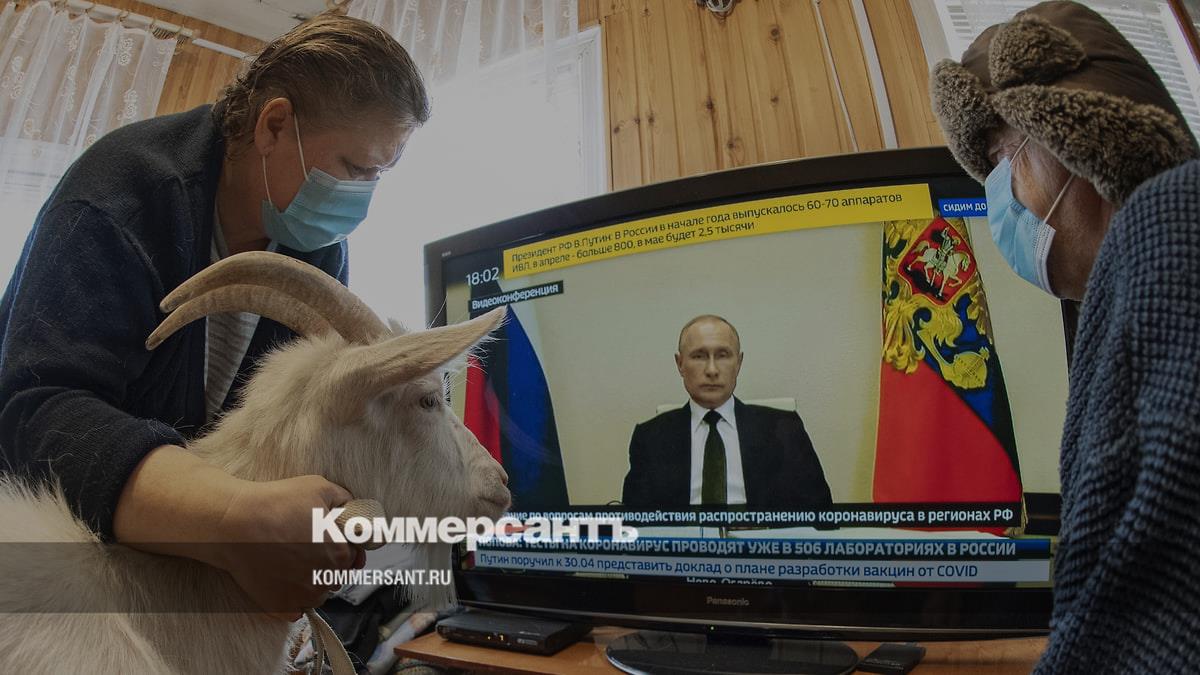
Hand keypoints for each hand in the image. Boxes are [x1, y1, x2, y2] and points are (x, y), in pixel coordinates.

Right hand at [212, 475, 365, 619]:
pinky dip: (293, 599)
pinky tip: (283, 580)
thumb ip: (344, 500)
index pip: (354, 555)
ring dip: (313, 583)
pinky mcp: (280, 607)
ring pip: (319, 595)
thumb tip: (351, 509)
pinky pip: (296, 610)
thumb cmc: (275, 504)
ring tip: (294, 562)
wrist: (233, 524)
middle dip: (329, 563)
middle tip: (308, 547)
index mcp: (340, 554)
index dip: (342, 545)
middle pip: (338, 576)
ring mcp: (302, 597)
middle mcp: (325, 580)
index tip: (328, 538)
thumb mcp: (319, 487)